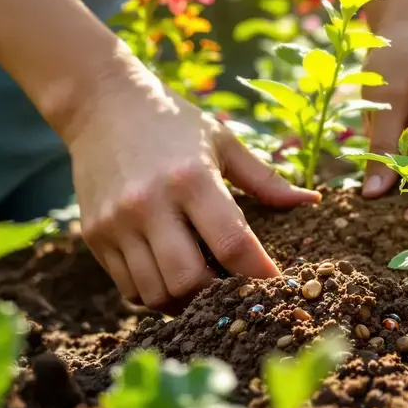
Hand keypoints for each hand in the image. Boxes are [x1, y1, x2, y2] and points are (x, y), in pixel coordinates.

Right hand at [62, 60, 319, 310]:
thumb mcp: (223, 141)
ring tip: (205, 290)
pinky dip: (156, 296)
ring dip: (185, 302)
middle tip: (235, 291)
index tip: (276, 285)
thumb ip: (266, 179)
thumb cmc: (174, 123)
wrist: (101, 105)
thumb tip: (312, 202)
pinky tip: (172, 280)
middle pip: (189, 279)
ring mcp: (117, 223)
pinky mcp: (95, 235)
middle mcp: (151, 204)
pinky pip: (129, 288)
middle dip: (217, 296)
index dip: (258, 273)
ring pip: (156, 292)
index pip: (232, 243)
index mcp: (192, 179)